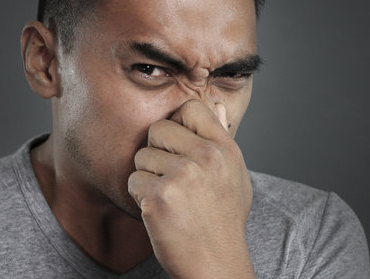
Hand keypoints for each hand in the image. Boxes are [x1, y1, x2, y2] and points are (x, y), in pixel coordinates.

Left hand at [128, 100, 254, 278]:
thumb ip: (222, 139)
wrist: (216, 264)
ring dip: (148, 176)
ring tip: (168, 196)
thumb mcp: (235, 175)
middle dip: (157, 150)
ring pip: (142, 156)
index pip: (191, 108)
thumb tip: (215, 106)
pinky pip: (133, 180)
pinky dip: (140, 195)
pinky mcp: (159, 197)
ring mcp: (182, 177)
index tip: (179, 144)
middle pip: (158, 128)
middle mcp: (205, 157)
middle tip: (169, 175)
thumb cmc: (224, 219)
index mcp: (225, 148)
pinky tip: (159, 210)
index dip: (179, 123)